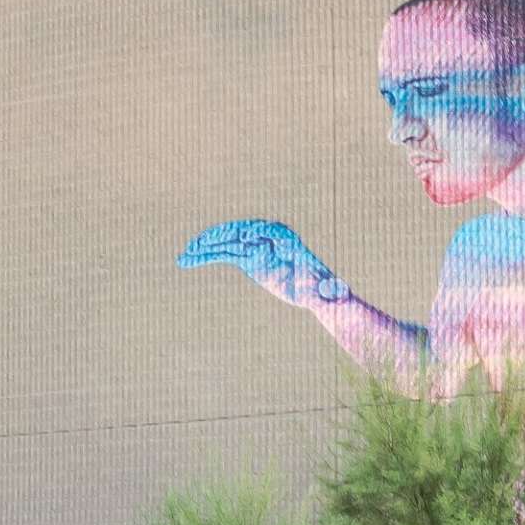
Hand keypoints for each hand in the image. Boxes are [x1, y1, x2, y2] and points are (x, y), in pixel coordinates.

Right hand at [177, 218, 345, 305]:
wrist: (317, 292)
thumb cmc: (326, 292)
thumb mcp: (329, 293)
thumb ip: (332, 291)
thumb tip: (338, 291)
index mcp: (289, 241)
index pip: (271, 232)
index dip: (257, 234)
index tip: (245, 242)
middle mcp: (270, 239)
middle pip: (242, 233)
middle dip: (222, 238)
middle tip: (202, 245)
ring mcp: (256, 247)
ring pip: (228, 243)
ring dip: (205, 247)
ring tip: (185, 254)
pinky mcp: (247, 258)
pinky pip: (224, 254)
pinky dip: (206, 255)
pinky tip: (189, 260)